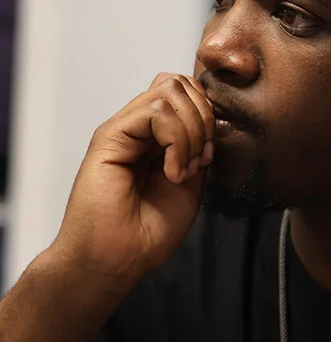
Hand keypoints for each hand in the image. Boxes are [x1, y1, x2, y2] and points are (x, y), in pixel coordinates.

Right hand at [51, 73, 215, 280]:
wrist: (118, 258)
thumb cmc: (149, 229)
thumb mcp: (191, 182)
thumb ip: (199, 148)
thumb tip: (210, 120)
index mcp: (158, 136)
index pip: (188, 92)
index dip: (208, 115)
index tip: (209, 157)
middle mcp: (140, 127)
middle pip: (181, 84)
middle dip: (204, 119)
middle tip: (200, 160)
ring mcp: (124, 129)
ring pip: (171, 91)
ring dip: (191, 132)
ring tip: (183, 170)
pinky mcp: (110, 136)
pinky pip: (155, 112)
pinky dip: (176, 141)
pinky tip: (172, 172)